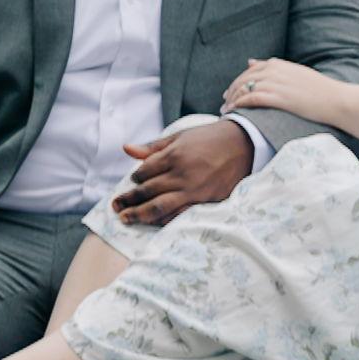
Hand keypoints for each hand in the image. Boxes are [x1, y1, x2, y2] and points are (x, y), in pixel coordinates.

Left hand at [112, 119, 253, 227]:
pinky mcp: (205, 200)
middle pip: (148, 191)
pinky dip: (164, 220)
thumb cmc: (208, 138)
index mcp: (174, 154)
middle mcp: (181, 173)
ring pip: (160, 207)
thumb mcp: (179, 137)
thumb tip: (126, 149)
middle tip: (116, 206)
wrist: (242, 144)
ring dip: (140, 214)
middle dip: (129, 200)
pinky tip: (152, 223)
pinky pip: (180, 214)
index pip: (144, 172)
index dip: (134, 179)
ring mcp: (194, 189)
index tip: (131, 183)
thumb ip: (152, 147)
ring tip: (126, 218)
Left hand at [221, 57, 344, 124]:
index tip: (231, 92)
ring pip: (244, 88)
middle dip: (232, 91)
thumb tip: (251, 62)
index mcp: (279, 64)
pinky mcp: (278, 96)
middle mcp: (274, 70)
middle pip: (243, 79)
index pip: (250, 70)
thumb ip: (274, 69)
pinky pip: (250, 98)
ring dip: (233, 100)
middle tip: (224, 103)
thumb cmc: (320, 91)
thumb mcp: (295, 74)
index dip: (238, 82)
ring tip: (226, 111)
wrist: (336, 100)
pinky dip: (239, 104)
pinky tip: (233, 112)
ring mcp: (275, 82)